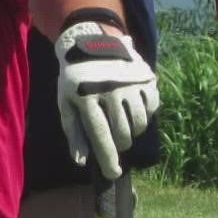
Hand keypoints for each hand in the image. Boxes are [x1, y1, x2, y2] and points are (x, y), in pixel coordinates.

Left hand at [55, 22, 158, 178]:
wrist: (91, 43)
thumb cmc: (74, 80)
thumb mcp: (66, 103)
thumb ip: (73, 132)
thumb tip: (82, 161)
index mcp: (87, 97)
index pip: (100, 135)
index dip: (108, 158)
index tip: (113, 173)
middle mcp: (110, 90)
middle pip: (122, 132)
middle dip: (120, 144)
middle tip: (115, 141)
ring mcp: (129, 83)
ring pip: (139, 123)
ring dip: (133, 132)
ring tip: (123, 126)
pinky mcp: (145, 78)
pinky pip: (151, 107)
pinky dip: (145, 115)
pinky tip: (134, 110)